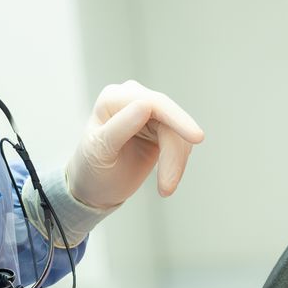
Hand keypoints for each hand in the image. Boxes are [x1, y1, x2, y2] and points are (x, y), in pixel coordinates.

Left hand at [66, 80, 204, 210]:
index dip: (177, 119)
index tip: (197, 138)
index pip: (153, 103)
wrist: (94, 189)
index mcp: (113, 99)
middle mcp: (133, 99)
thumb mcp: (100, 151)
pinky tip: (167, 179)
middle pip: (170, 120)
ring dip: (177, 162)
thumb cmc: (91, 170)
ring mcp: (149, 113)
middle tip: (168, 186)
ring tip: (165, 188)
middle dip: (174, 154)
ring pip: (179, 133)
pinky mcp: (161, 129)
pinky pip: (181, 141)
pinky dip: (178, 162)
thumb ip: (120, 127)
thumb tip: (145, 105)